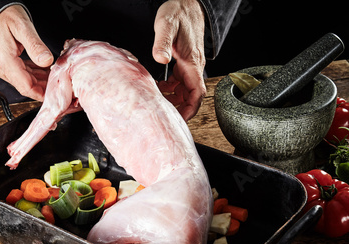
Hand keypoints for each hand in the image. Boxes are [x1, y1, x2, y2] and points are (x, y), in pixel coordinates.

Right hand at [0, 5, 53, 100]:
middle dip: (42, 86)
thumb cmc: (3, 16)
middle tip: (57, 82)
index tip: (53, 95)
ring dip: (37, 80)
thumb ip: (35, 45)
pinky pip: (17, 74)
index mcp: (3, 59)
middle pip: (24, 85)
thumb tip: (47, 61)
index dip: (40, 93)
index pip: (25, 85)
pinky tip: (41, 71)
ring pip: (21, 81)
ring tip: (52, 75)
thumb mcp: (22, 26)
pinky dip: (30, 74)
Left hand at [153, 0, 206, 120]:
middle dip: (180, 108)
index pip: (197, 93)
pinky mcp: (184, 61)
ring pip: (185, 90)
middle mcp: (193, 66)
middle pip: (191, 96)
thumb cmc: (179, 12)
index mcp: (192, 62)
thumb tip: (160, 59)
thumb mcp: (166, 25)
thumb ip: (162, 43)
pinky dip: (171, 88)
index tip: (180, 119)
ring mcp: (189, 64)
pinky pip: (180, 81)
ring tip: (159, 102)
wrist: (187, 2)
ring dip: (174, 98)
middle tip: (165, 116)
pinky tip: (159, 87)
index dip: (190, 109)